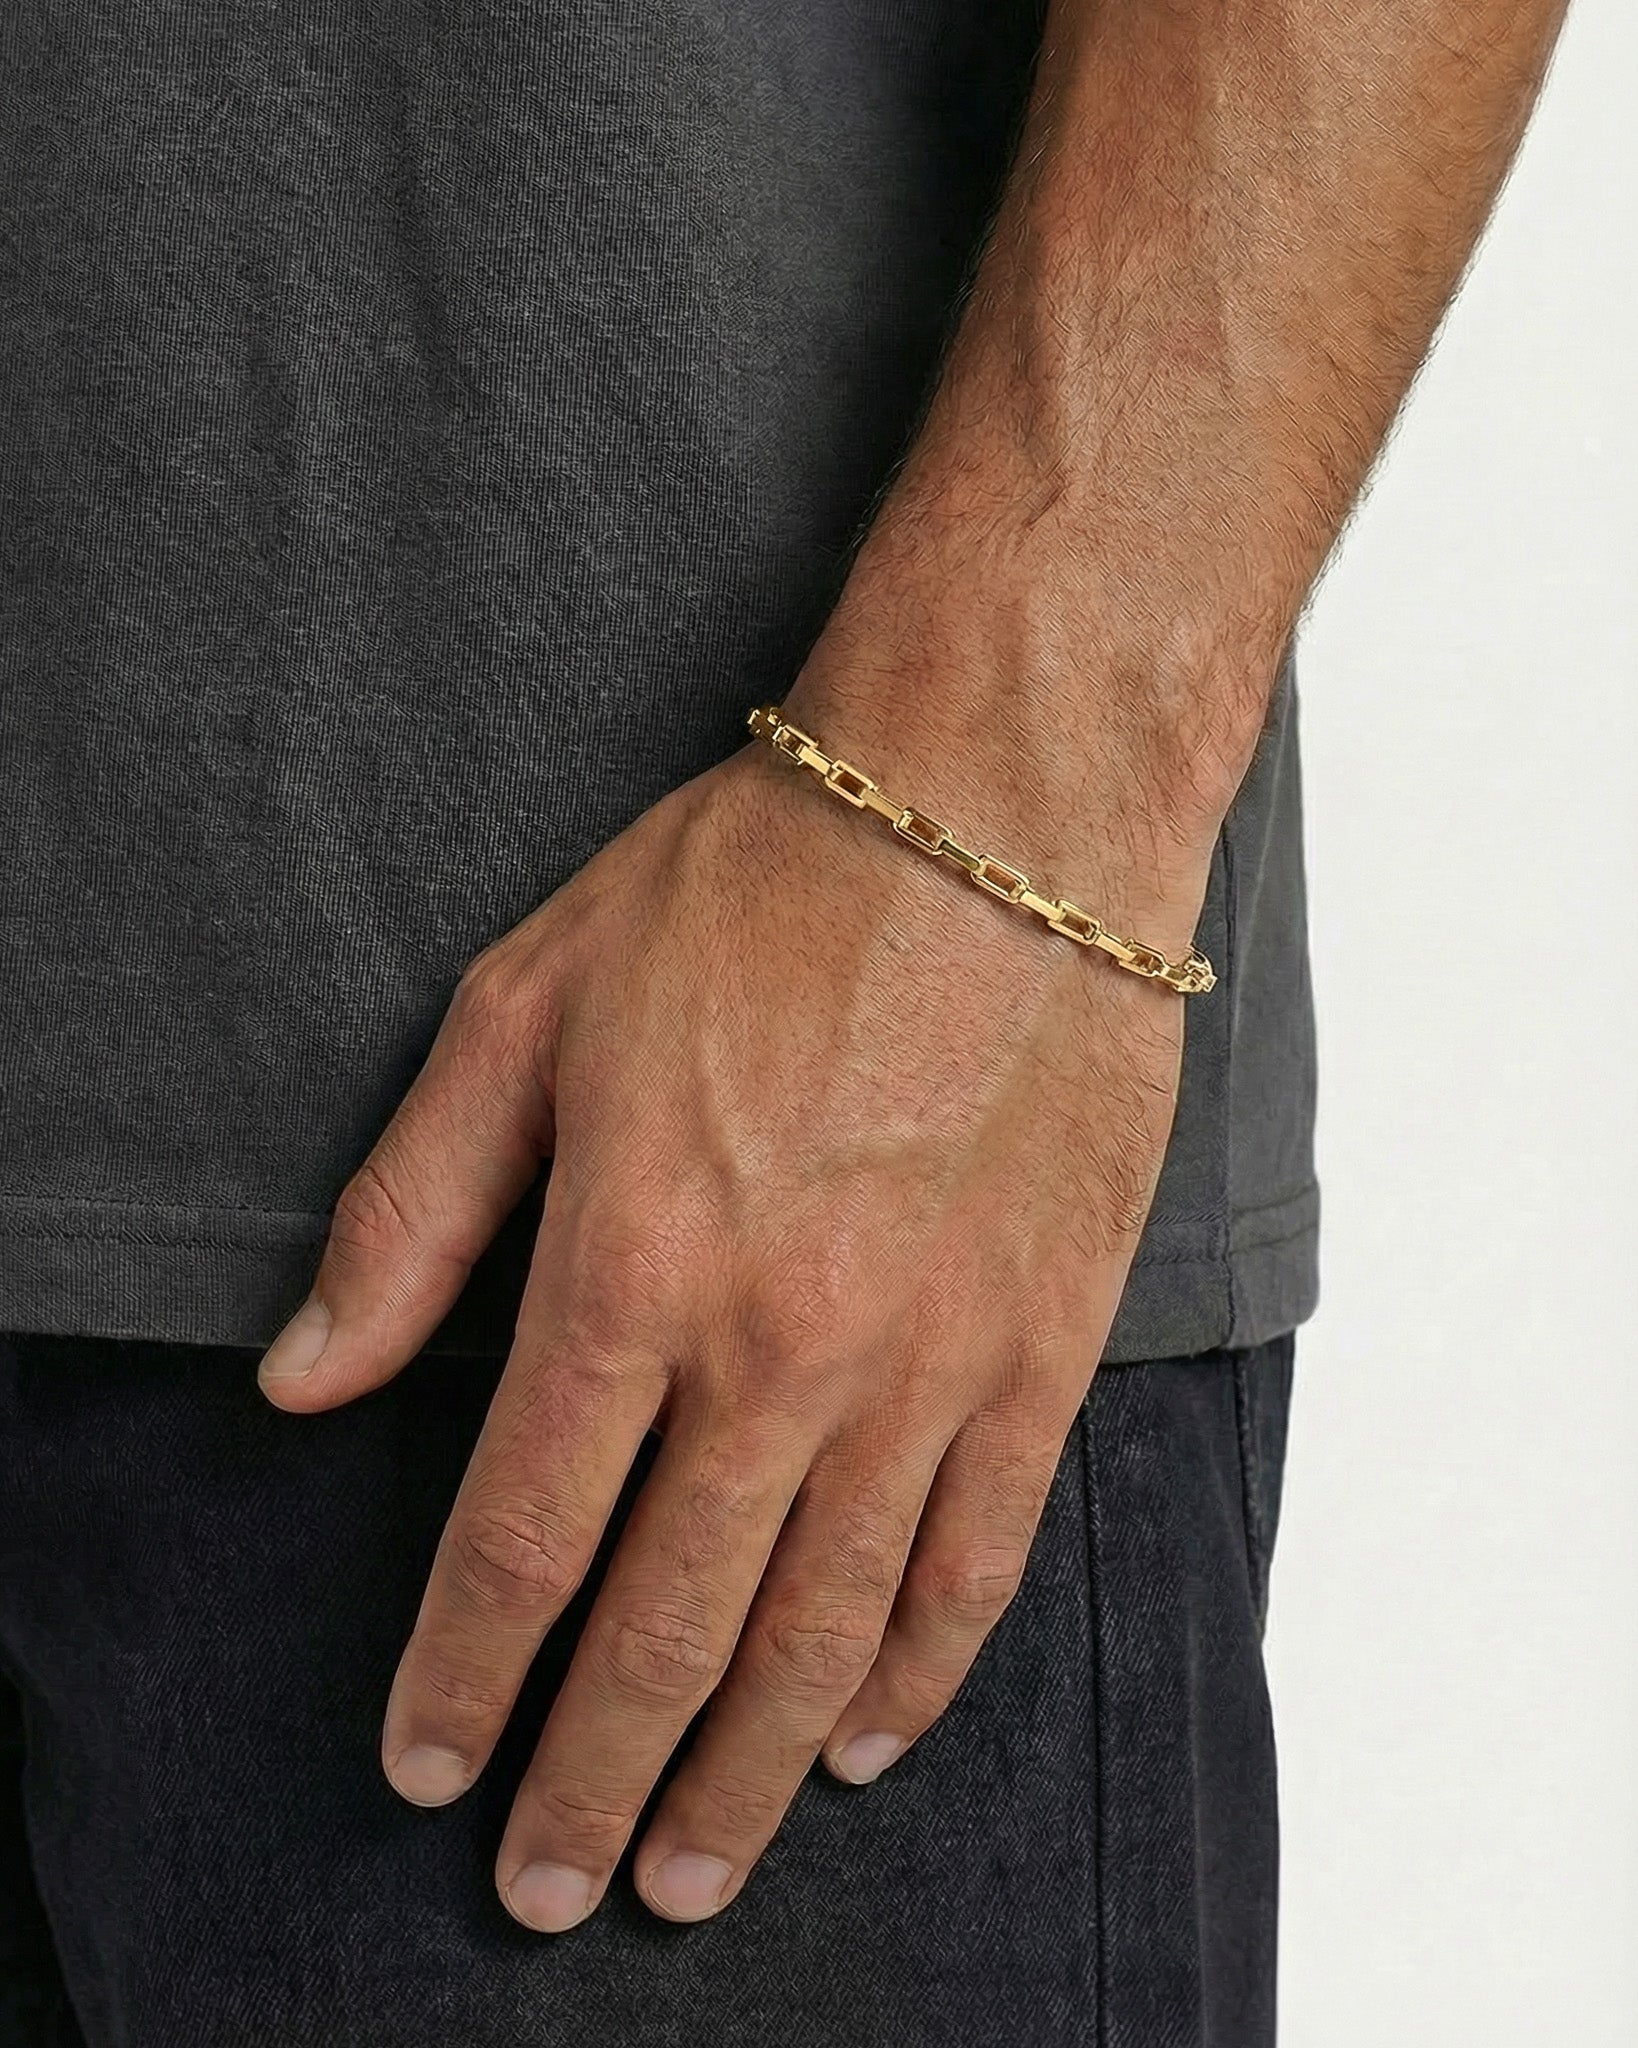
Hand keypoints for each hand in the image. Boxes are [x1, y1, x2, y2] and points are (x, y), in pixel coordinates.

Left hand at [257, 672, 1209, 1930]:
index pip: (521, 1537)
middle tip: (554, 1887)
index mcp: (634, 1265)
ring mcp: (930, 1358)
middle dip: (595, 1779)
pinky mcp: (1043, 1342)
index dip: (463, 1677)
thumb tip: (305, 1381)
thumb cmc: (754, 886)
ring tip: (693, 1871)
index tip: (429, 1770)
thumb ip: (412, 1212)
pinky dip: (916, 1671)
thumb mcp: (528, 1007)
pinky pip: (978, 1555)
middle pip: (666, 1625)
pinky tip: (864, 1741)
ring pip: (823, 1629)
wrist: (997, 811)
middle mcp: (784, 1348)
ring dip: (743, 1771)